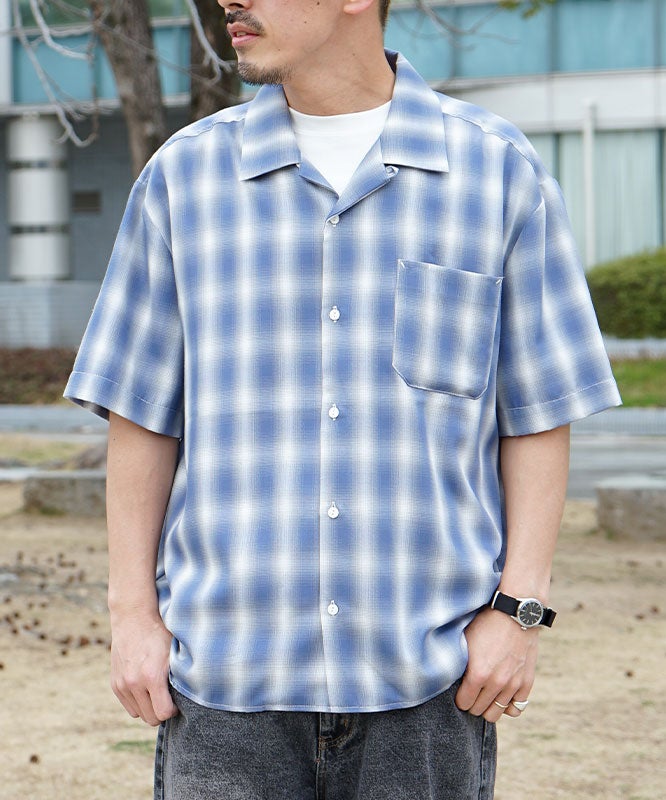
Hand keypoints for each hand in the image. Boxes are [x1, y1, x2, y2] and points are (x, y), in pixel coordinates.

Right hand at [110, 612, 178, 725]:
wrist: (133, 618)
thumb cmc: (160, 633)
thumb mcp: (175, 651)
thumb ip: (181, 674)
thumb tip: (196, 693)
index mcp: (152, 675)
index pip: (163, 713)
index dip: (173, 710)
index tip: (177, 700)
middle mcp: (134, 683)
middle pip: (150, 718)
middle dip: (162, 711)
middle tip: (169, 697)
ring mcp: (122, 684)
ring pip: (138, 714)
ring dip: (149, 707)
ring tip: (157, 692)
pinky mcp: (115, 683)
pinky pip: (129, 706)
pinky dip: (138, 702)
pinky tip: (146, 687)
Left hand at [455, 607, 537, 721]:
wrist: (516, 613)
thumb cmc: (486, 622)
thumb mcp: (465, 639)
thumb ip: (458, 662)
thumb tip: (447, 676)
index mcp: (478, 673)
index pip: (464, 703)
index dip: (459, 698)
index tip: (459, 691)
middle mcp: (496, 683)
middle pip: (479, 710)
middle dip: (472, 703)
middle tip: (471, 692)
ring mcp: (513, 684)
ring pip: (496, 713)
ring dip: (488, 706)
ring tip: (484, 694)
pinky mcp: (527, 682)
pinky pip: (516, 708)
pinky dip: (507, 705)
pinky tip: (500, 695)